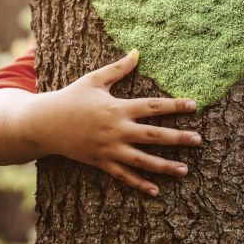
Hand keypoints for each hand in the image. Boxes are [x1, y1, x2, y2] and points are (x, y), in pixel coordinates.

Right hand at [34, 50, 200, 196]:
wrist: (44, 124)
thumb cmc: (70, 98)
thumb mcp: (93, 80)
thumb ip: (118, 69)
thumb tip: (137, 52)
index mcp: (117, 108)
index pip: (152, 106)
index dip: (174, 105)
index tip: (194, 105)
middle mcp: (116, 130)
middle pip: (153, 135)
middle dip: (178, 138)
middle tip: (199, 140)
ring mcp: (109, 149)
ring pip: (142, 160)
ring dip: (164, 166)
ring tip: (185, 170)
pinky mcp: (100, 162)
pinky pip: (123, 175)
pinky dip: (139, 183)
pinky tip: (156, 190)